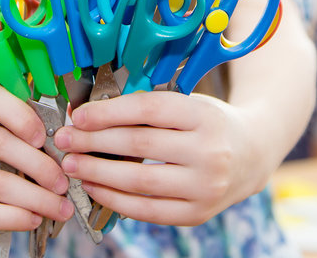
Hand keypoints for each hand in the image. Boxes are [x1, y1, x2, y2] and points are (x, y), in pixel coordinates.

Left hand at [54, 91, 265, 225]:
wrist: (251, 153)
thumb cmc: (208, 124)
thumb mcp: (186, 103)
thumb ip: (144, 109)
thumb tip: (89, 115)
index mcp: (203, 115)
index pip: (147, 109)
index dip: (108, 112)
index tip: (79, 116)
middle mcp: (209, 151)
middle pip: (139, 144)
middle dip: (93, 142)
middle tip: (64, 141)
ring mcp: (205, 187)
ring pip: (139, 181)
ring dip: (97, 173)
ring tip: (72, 165)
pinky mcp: (198, 213)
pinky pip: (147, 210)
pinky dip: (115, 199)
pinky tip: (94, 186)